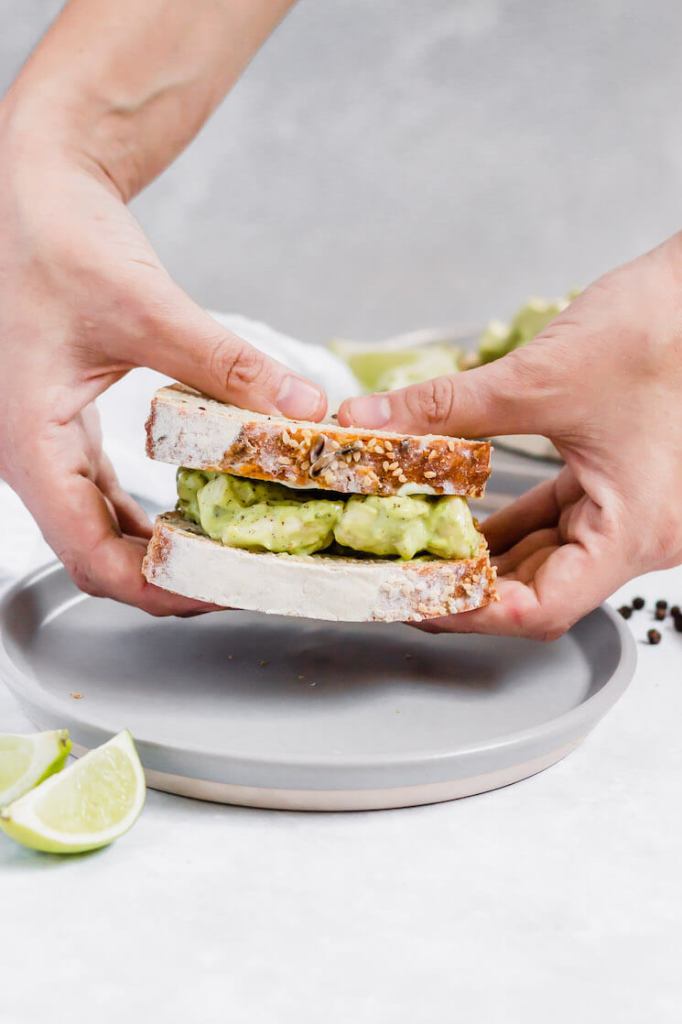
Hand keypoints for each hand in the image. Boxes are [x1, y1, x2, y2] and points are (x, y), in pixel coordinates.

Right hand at [0, 111, 325, 613]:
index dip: (161, 588)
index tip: (226, 589)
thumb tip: (300, 408)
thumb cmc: (57, 240)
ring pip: (104, 532)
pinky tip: (201, 510)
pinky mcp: (71, 431)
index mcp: (31, 442)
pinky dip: (155, 515)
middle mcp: (33, 457)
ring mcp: (49, 448)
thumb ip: (227, 364)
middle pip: (99, 556)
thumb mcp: (148, 307)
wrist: (34, 196)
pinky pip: (109, 497)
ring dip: (165, 551)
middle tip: (244, 579)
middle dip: (171, 578)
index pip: (91, 557)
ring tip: (232, 554)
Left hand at [339, 235, 681, 638]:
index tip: (413, 598)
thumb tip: (370, 420)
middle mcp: (638, 535)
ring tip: (419, 548)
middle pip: (539, 591)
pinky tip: (460, 517)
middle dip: (466, 586)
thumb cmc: (659, 329)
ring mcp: (628, 512)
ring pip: (544, 559)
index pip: (542, 608)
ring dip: (483, 556)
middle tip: (399, 575)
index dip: (471, 613)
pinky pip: (555, 522)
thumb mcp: (540, 376)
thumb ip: (447, 407)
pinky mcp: (616, 485)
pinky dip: (507, 525)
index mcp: (634, 529)